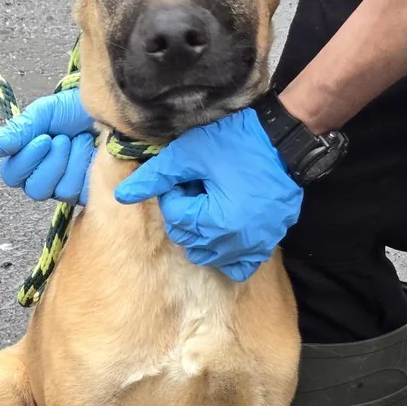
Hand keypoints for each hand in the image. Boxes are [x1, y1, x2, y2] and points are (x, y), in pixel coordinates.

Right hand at [0, 88, 95, 203]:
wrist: (107, 110)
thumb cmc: (72, 110)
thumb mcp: (42, 114)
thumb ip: (15, 132)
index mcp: (26, 160)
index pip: (12, 175)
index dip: (26, 160)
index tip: (43, 138)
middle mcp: (43, 179)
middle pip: (34, 189)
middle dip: (50, 162)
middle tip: (63, 139)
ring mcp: (65, 189)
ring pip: (56, 191)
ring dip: (69, 162)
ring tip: (79, 140)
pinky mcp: (86, 194)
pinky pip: (77, 192)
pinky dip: (83, 168)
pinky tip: (91, 152)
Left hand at [114, 108, 302, 281]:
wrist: (284, 141)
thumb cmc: (236, 143)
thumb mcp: (189, 153)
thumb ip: (155, 176)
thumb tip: (122, 197)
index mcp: (214, 222)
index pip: (175, 217)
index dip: (176, 193)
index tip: (190, 175)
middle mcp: (234, 243)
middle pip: (189, 239)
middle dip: (187, 214)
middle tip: (201, 187)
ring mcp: (253, 246)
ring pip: (209, 256)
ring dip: (202, 235)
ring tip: (212, 204)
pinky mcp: (267, 243)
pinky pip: (240, 264)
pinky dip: (228, 253)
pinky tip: (226, 231)